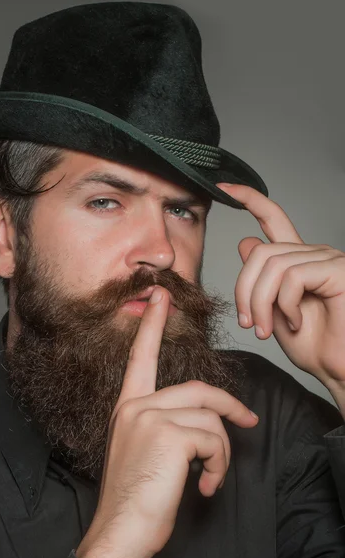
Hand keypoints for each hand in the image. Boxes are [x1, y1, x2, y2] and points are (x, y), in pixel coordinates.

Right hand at [76, 286, 257, 557]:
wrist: (120, 531)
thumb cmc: (136, 495)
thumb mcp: (144, 449)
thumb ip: (163, 423)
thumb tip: (203, 419)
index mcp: (128, 406)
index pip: (141, 356)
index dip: (152, 324)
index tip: (162, 296)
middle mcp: (136, 405)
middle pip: (200, 389)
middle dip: (230, 407)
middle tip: (249, 423)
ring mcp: (150, 416)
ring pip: (211, 418)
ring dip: (222, 453)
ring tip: (209, 477)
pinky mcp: (169, 434)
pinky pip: (214, 438)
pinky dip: (219, 465)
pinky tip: (205, 485)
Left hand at [217, 183, 344, 405]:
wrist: (340, 371)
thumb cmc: (313, 346)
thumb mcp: (274, 311)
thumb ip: (261, 280)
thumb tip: (245, 242)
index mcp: (297, 259)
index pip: (272, 218)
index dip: (249, 199)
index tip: (223, 187)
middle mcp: (314, 253)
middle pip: (260, 252)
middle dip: (244, 290)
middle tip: (247, 323)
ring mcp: (329, 259)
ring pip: (272, 266)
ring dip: (261, 303)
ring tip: (264, 328)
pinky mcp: (339, 271)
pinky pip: (293, 277)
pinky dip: (285, 305)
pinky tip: (296, 323)